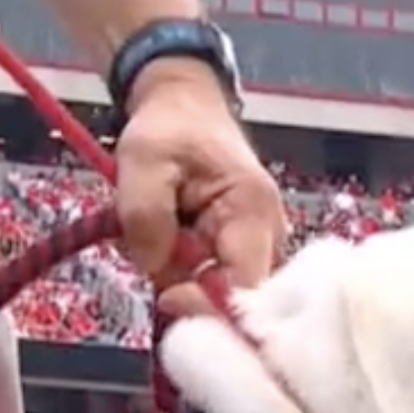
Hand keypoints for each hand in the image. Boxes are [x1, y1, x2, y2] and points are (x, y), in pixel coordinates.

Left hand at [114, 61, 287, 296]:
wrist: (186, 107)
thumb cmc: (169, 129)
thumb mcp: (143, 160)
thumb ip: (146, 217)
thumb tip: (157, 271)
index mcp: (253, 210)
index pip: (245, 287)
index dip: (208, 306)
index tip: (166, 297)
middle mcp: (271, 235)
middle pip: (243, 299)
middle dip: (195, 293)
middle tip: (156, 261)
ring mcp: (262, 245)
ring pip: (229, 293)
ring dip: (188, 281)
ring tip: (161, 243)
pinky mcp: (246, 250)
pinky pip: (221, 281)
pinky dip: (190, 274)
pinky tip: (172, 248)